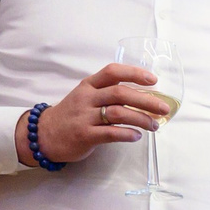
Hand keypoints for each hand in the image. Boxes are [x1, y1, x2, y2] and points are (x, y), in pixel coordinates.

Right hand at [21, 63, 171, 166]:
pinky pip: (111, 133)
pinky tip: (137, 136)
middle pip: (121, 93)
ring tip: (154, 126)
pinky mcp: (85, 135)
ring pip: (118, 113)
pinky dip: (128, 134)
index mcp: (89, 85)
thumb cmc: (73, 115)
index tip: (153, 80)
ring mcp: (85, 116)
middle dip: (146, 100)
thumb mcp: (86, 97)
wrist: (44, 134)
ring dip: (141, 119)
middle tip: (164, 108)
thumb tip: (144, 96)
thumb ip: (108, 94)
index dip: (134, 73)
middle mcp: (87, 98)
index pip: (113, 72)